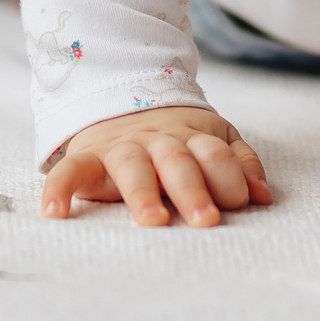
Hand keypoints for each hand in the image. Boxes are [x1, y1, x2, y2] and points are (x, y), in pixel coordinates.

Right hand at [41, 107, 272, 226]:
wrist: (121, 99)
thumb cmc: (177, 136)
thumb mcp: (214, 139)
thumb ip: (240, 164)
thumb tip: (264, 198)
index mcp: (193, 136)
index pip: (215, 154)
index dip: (228, 177)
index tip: (238, 204)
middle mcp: (158, 141)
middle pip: (178, 162)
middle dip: (192, 190)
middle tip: (205, 221)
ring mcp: (121, 147)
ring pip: (132, 165)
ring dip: (143, 193)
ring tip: (152, 221)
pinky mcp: (87, 156)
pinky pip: (70, 169)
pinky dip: (60, 187)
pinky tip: (55, 213)